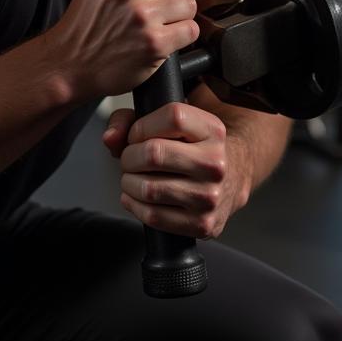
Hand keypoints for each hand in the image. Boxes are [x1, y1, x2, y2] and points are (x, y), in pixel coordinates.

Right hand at [49, 0, 199, 100]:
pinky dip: (182, 36)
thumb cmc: (87, 22)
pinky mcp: (154, 42)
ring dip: (180, 16)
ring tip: (159, 23)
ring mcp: (140, 15)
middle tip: (161, 4)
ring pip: (189, 4)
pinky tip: (162, 38)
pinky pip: (190, 30)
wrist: (68, 64)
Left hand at [102, 102, 252, 238]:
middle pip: (154, 154)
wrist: (230, 177)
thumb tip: (110, 138)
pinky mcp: (202, 224)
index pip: (172, 117)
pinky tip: (136, 196)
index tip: (137, 135)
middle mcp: (216, 163)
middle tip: (129, 159)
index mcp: (212, 130)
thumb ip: (130, 120)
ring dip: (129, 182)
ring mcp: (210, 197)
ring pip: (149, 188)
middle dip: (129, 157)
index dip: (142, 126)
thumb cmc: (191, 146)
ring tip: (133, 177)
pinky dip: (135, 205)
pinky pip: (154, 217)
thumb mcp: (170, 121)